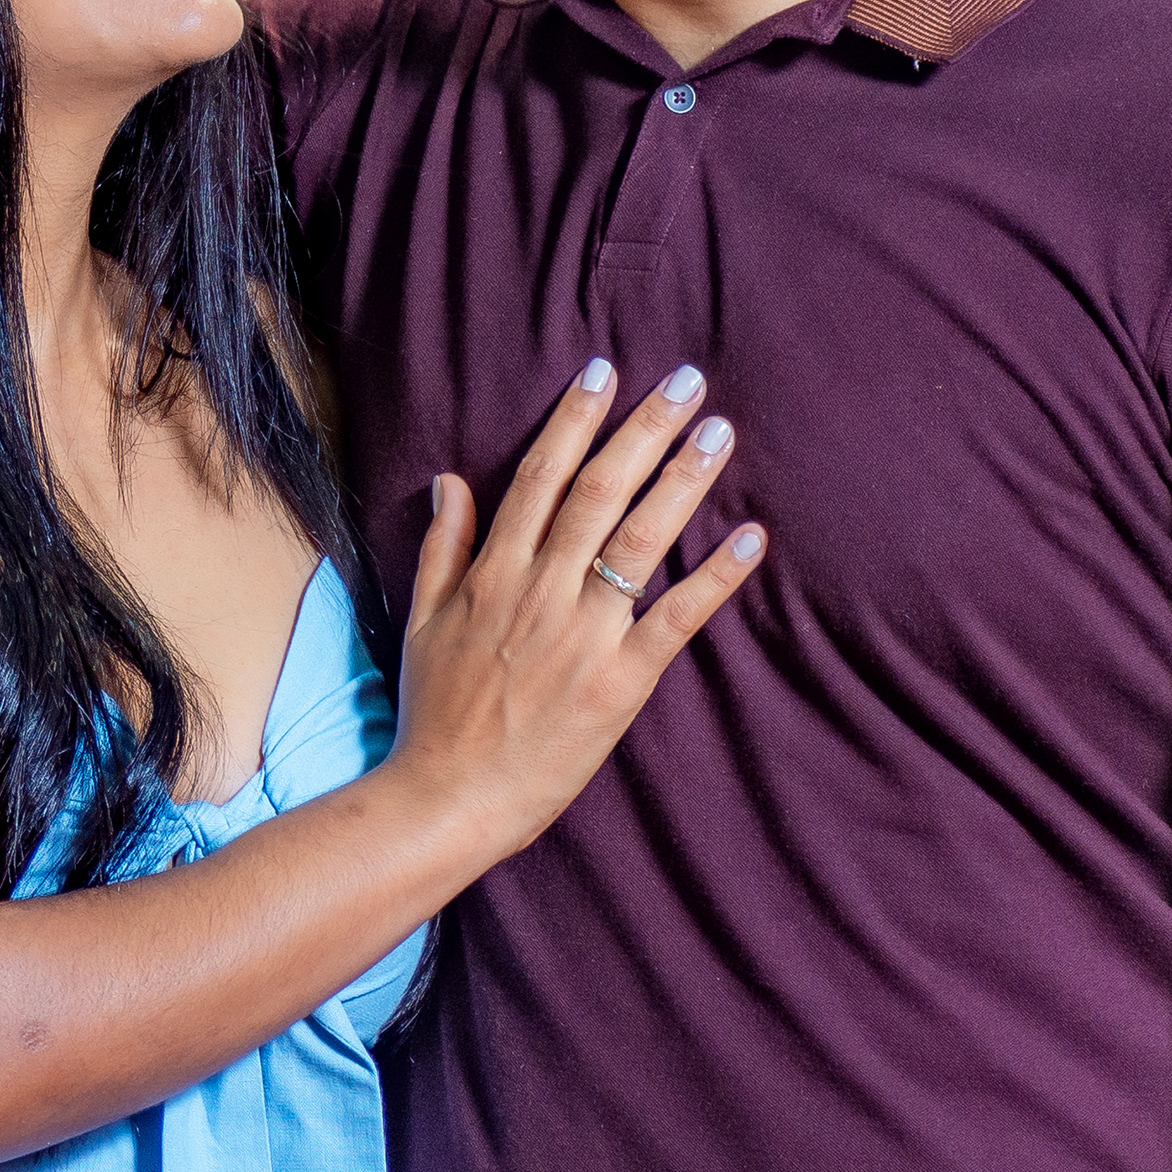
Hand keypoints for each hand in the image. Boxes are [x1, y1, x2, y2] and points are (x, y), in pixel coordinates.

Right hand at [393, 359, 763, 845]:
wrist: (449, 798)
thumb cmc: (434, 713)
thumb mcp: (420, 621)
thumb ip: (442, 547)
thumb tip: (448, 480)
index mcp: (493, 573)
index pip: (540, 477)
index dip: (574, 420)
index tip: (604, 372)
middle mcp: (541, 591)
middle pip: (600, 492)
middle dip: (645, 429)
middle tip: (687, 381)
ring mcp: (583, 635)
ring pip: (640, 539)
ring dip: (683, 480)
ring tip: (719, 432)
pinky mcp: (621, 682)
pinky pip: (676, 618)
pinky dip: (716, 577)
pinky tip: (750, 536)